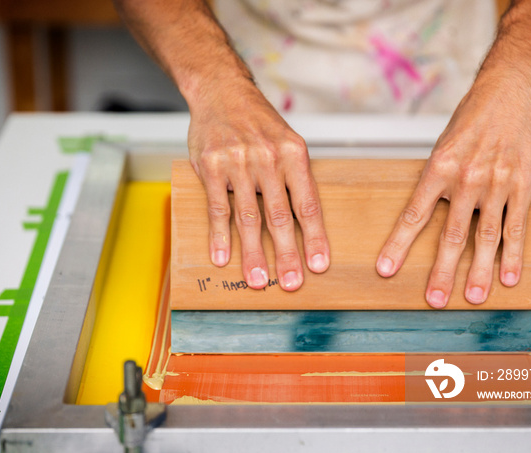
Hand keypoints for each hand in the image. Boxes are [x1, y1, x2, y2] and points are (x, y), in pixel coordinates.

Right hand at [187, 80, 329, 290]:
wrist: (222, 92)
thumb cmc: (259, 123)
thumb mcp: (287, 141)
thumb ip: (295, 178)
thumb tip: (304, 224)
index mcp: (294, 153)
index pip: (308, 204)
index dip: (314, 237)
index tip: (319, 265)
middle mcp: (268, 157)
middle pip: (279, 216)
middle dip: (287, 254)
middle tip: (292, 283)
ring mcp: (238, 162)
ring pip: (248, 216)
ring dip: (253, 252)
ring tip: (258, 280)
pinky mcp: (211, 166)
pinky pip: (217, 207)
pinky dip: (220, 235)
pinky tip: (222, 257)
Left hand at [376, 77, 530, 307]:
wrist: (510, 92)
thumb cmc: (471, 120)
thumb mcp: (443, 146)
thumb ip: (436, 182)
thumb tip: (424, 215)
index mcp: (438, 168)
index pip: (414, 215)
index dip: (399, 245)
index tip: (386, 269)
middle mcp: (466, 179)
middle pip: (451, 234)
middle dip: (442, 270)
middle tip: (434, 299)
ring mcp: (497, 184)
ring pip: (486, 236)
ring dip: (479, 270)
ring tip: (474, 297)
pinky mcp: (522, 185)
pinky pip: (516, 225)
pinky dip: (512, 254)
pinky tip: (508, 276)